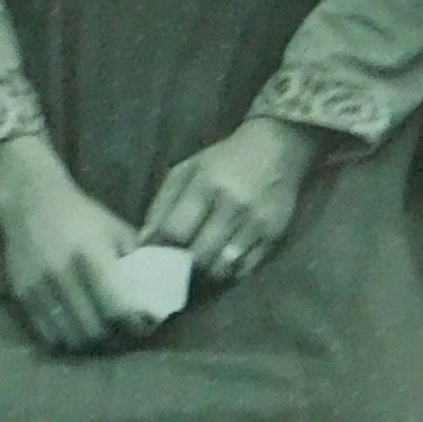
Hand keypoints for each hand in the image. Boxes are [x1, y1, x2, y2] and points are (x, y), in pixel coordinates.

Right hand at [0, 135, 150, 350]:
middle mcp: (64, 273)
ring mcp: (40, 286)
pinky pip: (47, 333)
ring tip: (100, 332)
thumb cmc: (82, 215)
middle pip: (94, 328)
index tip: (145, 325)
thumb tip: (156, 297)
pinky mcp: (22, 294)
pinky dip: (65, 337)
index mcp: (92, 254)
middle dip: (113, 336)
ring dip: (89, 341)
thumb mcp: (117, 230)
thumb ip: (136, 262)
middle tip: (122, 331)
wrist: (32, 200)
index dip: (135, 324)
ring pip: (70, 336)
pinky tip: (75, 327)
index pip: (117, 306)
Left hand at [141, 117, 321, 280]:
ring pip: (224, 267)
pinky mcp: (274, 235)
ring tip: (199, 269)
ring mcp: (256, 223)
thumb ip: (164, 203)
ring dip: (207, 273)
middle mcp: (232, 205)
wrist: (277, 147)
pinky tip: (222, 264)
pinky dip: (230, 272)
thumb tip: (146, 241)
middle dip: (183, 268)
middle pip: (200, 255)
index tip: (154, 258)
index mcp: (205, 185)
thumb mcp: (187, 170)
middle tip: (176, 270)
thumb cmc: (224, 160)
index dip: (161, 250)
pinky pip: (246, 269)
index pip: (175, 231)